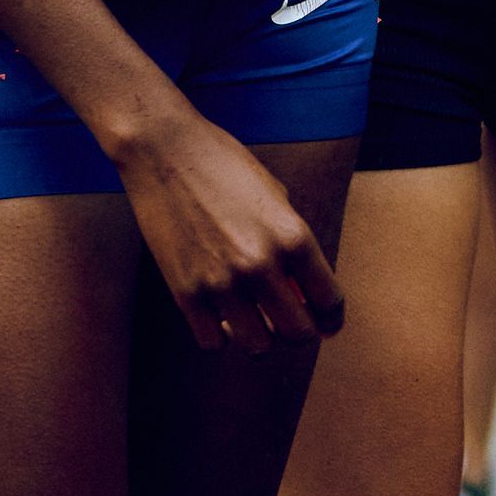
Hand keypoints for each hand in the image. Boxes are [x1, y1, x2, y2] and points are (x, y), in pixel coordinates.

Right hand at [115, 106, 344, 354]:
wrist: (163, 149)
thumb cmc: (223, 164)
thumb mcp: (274, 196)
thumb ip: (290, 242)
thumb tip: (302, 290)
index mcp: (293, 236)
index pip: (330, 302)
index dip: (331, 318)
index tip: (326, 323)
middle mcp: (261, 264)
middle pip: (298, 334)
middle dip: (299, 330)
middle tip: (288, 320)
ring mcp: (222, 282)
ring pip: (258, 346)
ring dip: (260, 335)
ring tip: (253, 317)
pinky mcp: (185, 292)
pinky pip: (214, 342)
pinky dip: (221, 334)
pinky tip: (219, 314)